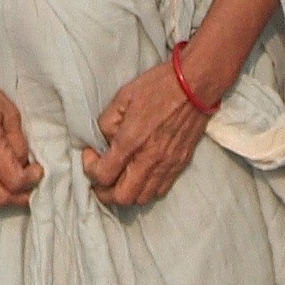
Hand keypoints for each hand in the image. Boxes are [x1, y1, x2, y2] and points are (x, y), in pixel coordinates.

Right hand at [0, 68, 41, 211]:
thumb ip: (19, 144)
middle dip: (21, 198)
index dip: (31, 181)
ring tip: (18, 187)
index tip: (37, 170)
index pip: (13, 181)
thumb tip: (26, 166)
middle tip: (31, 185)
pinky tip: (1, 181)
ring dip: (7, 200)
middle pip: (1, 199)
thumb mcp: (10, 114)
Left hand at [82, 58, 212, 208]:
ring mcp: (166, 165)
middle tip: (101, 173)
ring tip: (120, 176)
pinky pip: (159, 190)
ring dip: (125, 192)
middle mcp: (149, 159)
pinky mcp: (179, 165)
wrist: (195, 85)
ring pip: (140, 199)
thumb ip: (107, 123)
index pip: (102, 175)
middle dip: (104, 191)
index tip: (91, 153)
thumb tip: (104, 142)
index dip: (90, 168)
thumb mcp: (122, 97)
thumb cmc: (158, 87)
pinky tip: (140, 173)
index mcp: (131, 141)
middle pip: (120, 197)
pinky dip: (145, 189)